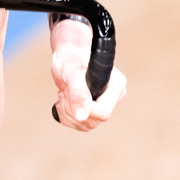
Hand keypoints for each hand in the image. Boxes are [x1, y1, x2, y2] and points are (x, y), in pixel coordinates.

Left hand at [49, 14, 125, 130]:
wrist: (67, 54)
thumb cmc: (71, 56)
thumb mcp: (71, 72)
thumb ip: (78, 93)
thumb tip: (82, 116)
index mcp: (116, 86)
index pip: (102, 113)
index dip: (82, 108)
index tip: (69, 92)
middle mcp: (114, 97)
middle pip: (93, 121)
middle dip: (72, 109)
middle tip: (64, 91)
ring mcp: (105, 104)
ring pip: (86, 125)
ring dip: (68, 112)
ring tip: (64, 93)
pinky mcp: (95, 109)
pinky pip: (81, 124)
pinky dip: (67, 116)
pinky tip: (65, 101)